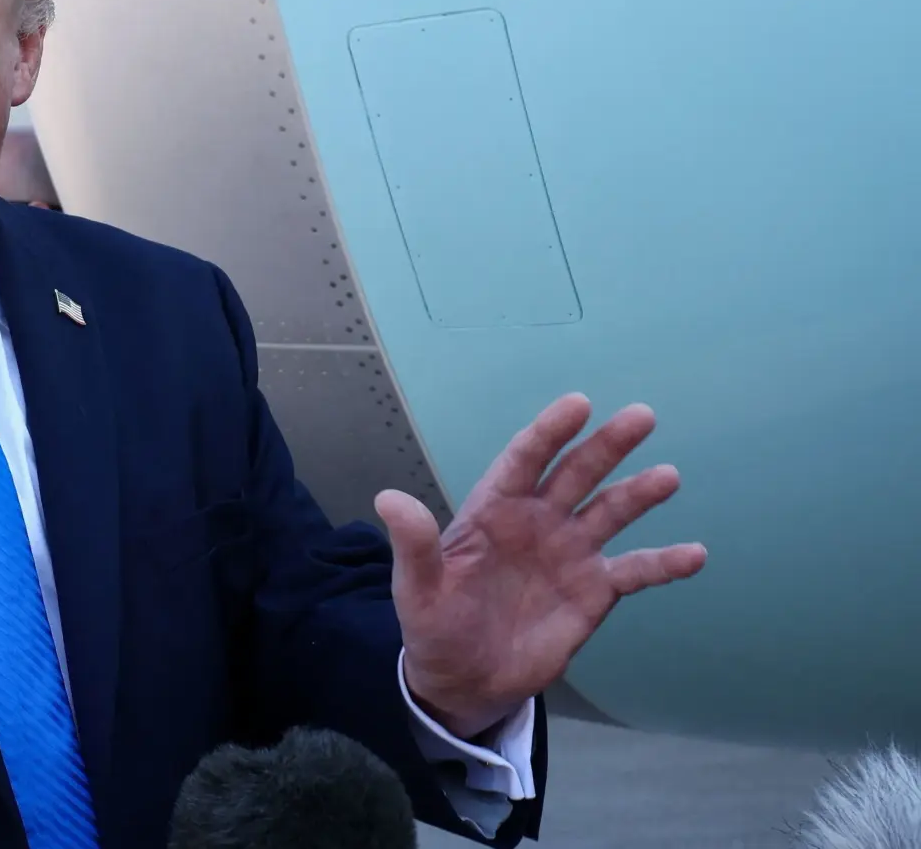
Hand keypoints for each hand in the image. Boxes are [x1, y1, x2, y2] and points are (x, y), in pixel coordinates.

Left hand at [376, 394, 706, 739]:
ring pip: (611, 512)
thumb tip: (387, 498)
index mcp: (494, 511)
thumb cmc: (435, 624)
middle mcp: (537, 522)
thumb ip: (413, 544)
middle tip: (642, 416)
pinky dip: (665, 563)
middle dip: (606, 445)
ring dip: (639, 493)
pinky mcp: (593, 591)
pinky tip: (696, 554)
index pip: (524, 460)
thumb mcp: (416, 588)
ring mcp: (569, 554)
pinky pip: (636, 571)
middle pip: (576, 474)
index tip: (578, 404)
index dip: (549, 432)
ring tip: (668, 476)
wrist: (464, 678)